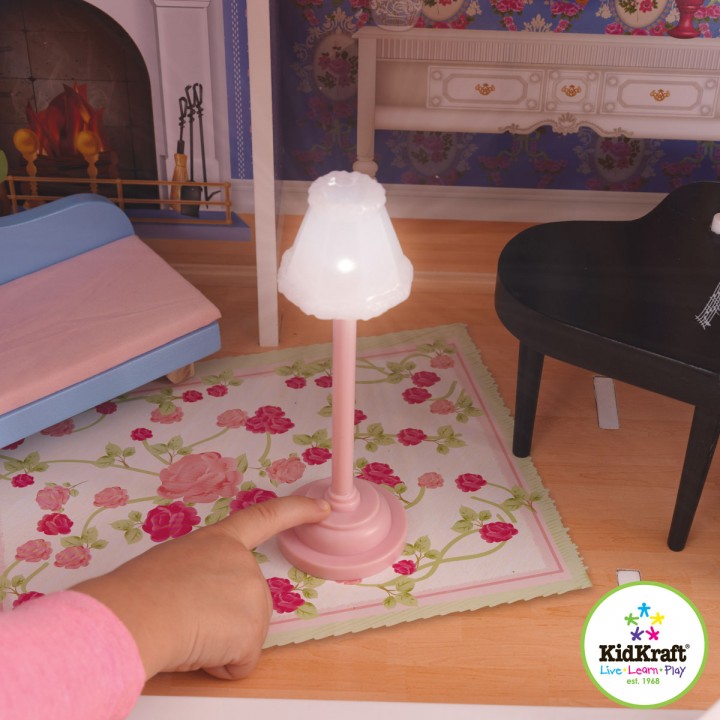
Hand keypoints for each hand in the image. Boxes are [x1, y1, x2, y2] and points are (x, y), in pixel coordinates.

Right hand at [73, 496, 329, 679]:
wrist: (132, 614)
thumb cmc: (134, 592)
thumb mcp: (169, 568)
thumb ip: (198, 576)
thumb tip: (194, 606)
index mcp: (219, 541)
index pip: (265, 517)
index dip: (297, 511)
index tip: (322, 508)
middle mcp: (243, 563)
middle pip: (249, 602)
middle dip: (223, 621)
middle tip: (184, 617)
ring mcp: (253, 594)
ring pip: (242, 636)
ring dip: (216, 644)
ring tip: (183, 631)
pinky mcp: (253, 631)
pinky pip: (240, 663)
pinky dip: (220, 667)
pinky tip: (196, 650)